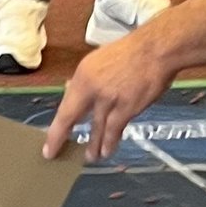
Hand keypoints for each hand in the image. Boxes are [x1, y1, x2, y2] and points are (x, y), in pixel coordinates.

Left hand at [44, 28, 178, 164]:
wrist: (156, 50)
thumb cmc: (133, 51)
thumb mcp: (100, 59)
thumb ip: (86, 78)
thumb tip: (71, 88)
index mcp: (83, 74)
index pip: (64, 105)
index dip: (55, 126)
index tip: (49, 140)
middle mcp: (92, 88)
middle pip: (70, 118)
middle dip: (61, 138)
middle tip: (55, 152)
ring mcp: (109, 99)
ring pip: (95, 128)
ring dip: (93, 145)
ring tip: (90, 156)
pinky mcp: (127, 108)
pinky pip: (114, 130)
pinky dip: (110, 142)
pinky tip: (107, 151)